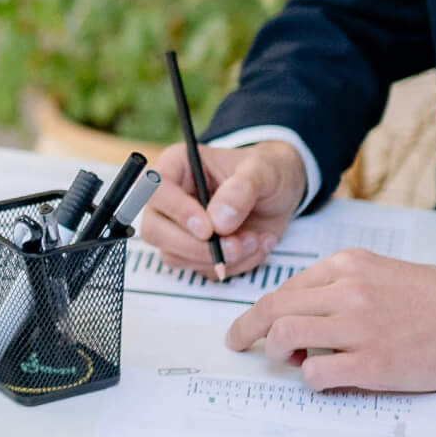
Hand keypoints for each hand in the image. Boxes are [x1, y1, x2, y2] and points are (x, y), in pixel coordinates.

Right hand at [142, 141, 305, 279]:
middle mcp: (170, 200)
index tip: (208, 228)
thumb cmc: (265, 171)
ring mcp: (179, 229)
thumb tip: (218, 221)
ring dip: (218, 258)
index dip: (177, 212)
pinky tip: (255, 245)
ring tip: (254, 240)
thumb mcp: (261, 171)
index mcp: (176, 167)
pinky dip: (233, 265)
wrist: (280, 194)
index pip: (156, 190)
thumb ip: (240, 190)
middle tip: (234, 246)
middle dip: (196, 246)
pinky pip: (202, 269)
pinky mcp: (195, 252)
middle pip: (155, 231)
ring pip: (176, 256)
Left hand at [222, 250, 435, 391]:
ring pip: (285, 339)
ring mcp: (359, 328)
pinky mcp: (372, 364)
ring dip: (279, 356)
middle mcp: (348, 292)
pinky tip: (325, 380)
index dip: (259, 312)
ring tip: (293, 363)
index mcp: (348, 266)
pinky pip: (316, 376)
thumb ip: (339, 288)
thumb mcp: (381, 273)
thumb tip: (298, 318)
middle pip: (272, 310)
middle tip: (239, 345)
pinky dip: (312, 381)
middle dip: (246, 331)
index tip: (249, 326)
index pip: (284, 288)